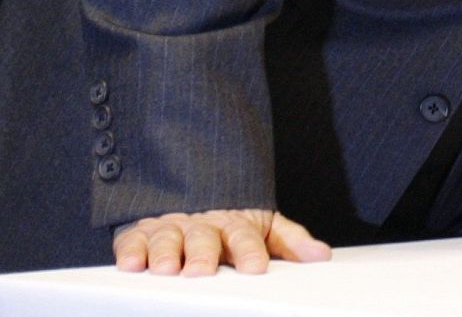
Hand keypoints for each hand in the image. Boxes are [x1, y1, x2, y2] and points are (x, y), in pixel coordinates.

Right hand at [112, 208, 330, 275]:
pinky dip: (131, 251)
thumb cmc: (229, 227)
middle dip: (203, 254)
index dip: (250, 252)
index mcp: (234, 225)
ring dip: (166, 253)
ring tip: (167, 269)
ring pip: (168, 239)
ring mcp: (170, 228)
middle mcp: (202, 226)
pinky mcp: (138, 234)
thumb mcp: (263, 229)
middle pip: (204, 239)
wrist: (187, 197)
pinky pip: (132, 242)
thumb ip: (290, 242)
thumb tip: (322, 255)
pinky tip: (132, 264)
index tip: (255, 269)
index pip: (245, 238)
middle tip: (202, 272)